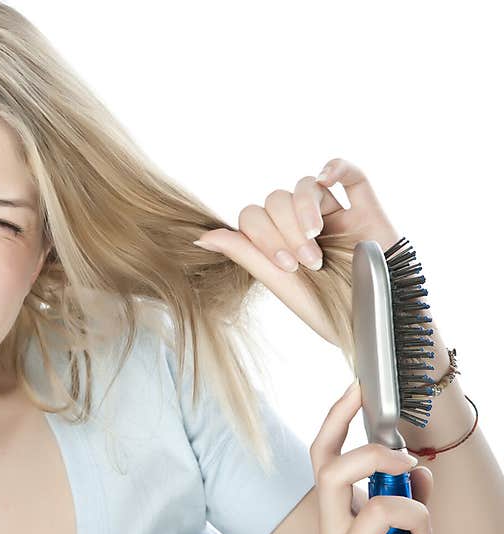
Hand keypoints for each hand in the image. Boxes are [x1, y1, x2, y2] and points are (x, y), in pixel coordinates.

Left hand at [193, 158, 400, 344]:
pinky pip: (348, 172)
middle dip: (285, 231)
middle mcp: (301, 223)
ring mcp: (333, 213)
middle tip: (307, 261)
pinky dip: (335, 166)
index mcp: (278, 241)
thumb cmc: (329, 308)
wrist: (379, 320)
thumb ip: (243, 253)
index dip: (264, 236)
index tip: (287, 266)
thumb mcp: (280, 283)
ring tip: (317, 238)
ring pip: (305, 187)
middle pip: (276, 201)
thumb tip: (200, 237)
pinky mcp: (365, 206)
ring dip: (304, 211)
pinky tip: (326, 176)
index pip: (254, 217)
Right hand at [311, 380, 435, 533]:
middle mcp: (330, 533)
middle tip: (404, 464)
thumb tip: (420, 471)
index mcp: (335, 516)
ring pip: (379, 508)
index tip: (355, 388)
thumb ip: (407, 501)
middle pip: (332, 472)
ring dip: (418, 517)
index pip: (322, 457)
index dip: (335, 420)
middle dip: (375, 456)